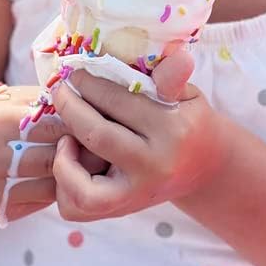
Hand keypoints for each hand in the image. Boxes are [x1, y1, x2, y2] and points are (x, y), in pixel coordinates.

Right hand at [0, 84, 107, 222]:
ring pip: (51, 184)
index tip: (100, 115)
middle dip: (82, 148)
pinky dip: (57, 187)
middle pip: (52, 158)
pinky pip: (41, 201)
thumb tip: (83, 98)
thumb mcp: (5, 97)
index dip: (78, 120)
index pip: (49, 125)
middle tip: (107, 139)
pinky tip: (68, 173)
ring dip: (75, 171)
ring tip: (94, 157)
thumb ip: (41, 100)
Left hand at [51, 48, 229, 220]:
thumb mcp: (188, 94)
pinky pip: (80, 208)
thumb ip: (172, 77)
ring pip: (84, 188)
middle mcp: (154, 165)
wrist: (205, 167)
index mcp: (172, 129)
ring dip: (64, 160)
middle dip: (70, 107)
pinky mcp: (122, 209)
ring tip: (65, 137)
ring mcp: (137, 193)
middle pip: (98, 135)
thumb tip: (179, 56)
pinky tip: (72, 160)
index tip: (76, 69)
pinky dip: (65, 185)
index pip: (121, 101)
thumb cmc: (189, 120)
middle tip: (60, 89)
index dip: (91, 82)